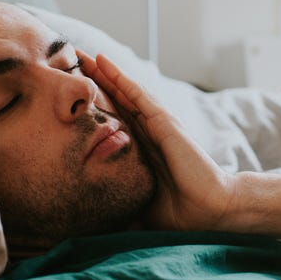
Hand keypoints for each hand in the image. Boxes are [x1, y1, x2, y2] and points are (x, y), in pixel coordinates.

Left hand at [78, 50, 237, 231]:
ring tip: (79, 54)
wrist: (211, 210)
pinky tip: (103, 62)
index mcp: (143, 150)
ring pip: (124, 92)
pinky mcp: (164, 123)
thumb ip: (119, 210)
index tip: (70, 93)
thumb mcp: (139, 208)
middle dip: (93, 81)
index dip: (93, 104)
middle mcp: (149, 132)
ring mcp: (158, 125)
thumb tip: (91, 225)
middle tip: (68, 62)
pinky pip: (138, 95)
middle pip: (116, 100)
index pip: (113, 121)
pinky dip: (120, 77)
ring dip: (102, 72)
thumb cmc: (182, 213)